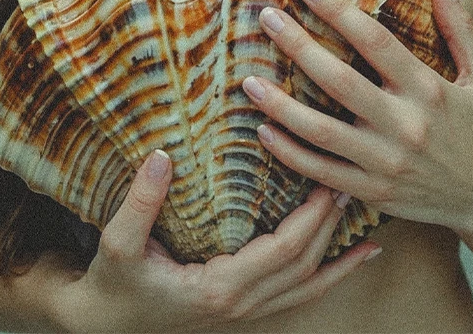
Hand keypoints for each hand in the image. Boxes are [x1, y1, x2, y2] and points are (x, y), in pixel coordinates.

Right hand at [59, 149, 380, 332]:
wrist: (106, 324)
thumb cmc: (114, 285)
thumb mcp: (116, 244)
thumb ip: (139, 202)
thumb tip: (161, 156)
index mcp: (219, 288)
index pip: (282, 251)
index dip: (311, 217)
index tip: (328, 180)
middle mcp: (242, 305)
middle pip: (305, 263)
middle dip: (331, 222)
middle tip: (349, 177)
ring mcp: (248, 312)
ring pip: (310, 284)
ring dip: (339, 249)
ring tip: (365, 214)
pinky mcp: (246, 308)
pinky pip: (300, 295)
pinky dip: (331, 276)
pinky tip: (355, 258)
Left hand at [242, 0, 472, 235]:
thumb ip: (461, 27)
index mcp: (430, 90)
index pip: (377, 42)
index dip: (340, 12)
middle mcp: (405, 125)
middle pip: (340, 82)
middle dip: (298, 47)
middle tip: (266, 18)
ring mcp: (386, 162)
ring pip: (323, 132)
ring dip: (282, 107)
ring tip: (248, 81)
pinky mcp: (373, 192)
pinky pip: (323, 173)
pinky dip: (291, 155)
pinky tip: (264, 132)